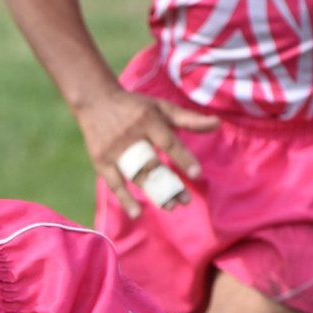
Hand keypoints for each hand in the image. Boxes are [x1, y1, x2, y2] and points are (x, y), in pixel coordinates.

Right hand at [74, 87, 217, 218]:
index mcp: (148, 120)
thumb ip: (188, 119)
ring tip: (170, 207)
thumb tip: (217, 124)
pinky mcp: (100, 160)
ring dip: (153, 193)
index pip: (168, 142)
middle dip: (169, 184)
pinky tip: (136, 213)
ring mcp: (114, 150)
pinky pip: (113, 183)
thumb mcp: (161, 107)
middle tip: (185, 201)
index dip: (182, 159)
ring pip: (136, 176)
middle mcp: (130, 135)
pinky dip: (124, 198)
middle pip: (152, 164)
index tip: (196, 175)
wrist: (94, 100)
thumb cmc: (135, 106)